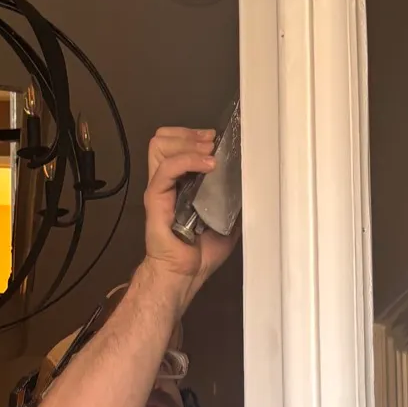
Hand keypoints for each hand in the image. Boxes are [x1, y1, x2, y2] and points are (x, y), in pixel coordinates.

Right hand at [140, 127, 240, 302]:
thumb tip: (252, 180)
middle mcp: (167, 180)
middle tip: (211, 142)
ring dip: (187, 142)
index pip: (176, 143)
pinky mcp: (155, 197)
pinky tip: (208, 165)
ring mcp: (159, 187)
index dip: (194, 135)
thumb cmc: (202, 252)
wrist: (185, 273)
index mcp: (180, 182)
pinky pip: (167, 168)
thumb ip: (233, 198)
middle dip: (189, 133)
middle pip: (164, 137)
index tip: (216, 139)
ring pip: (159, 145)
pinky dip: (189, 160)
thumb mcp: (227, 218)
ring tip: (208, 152)